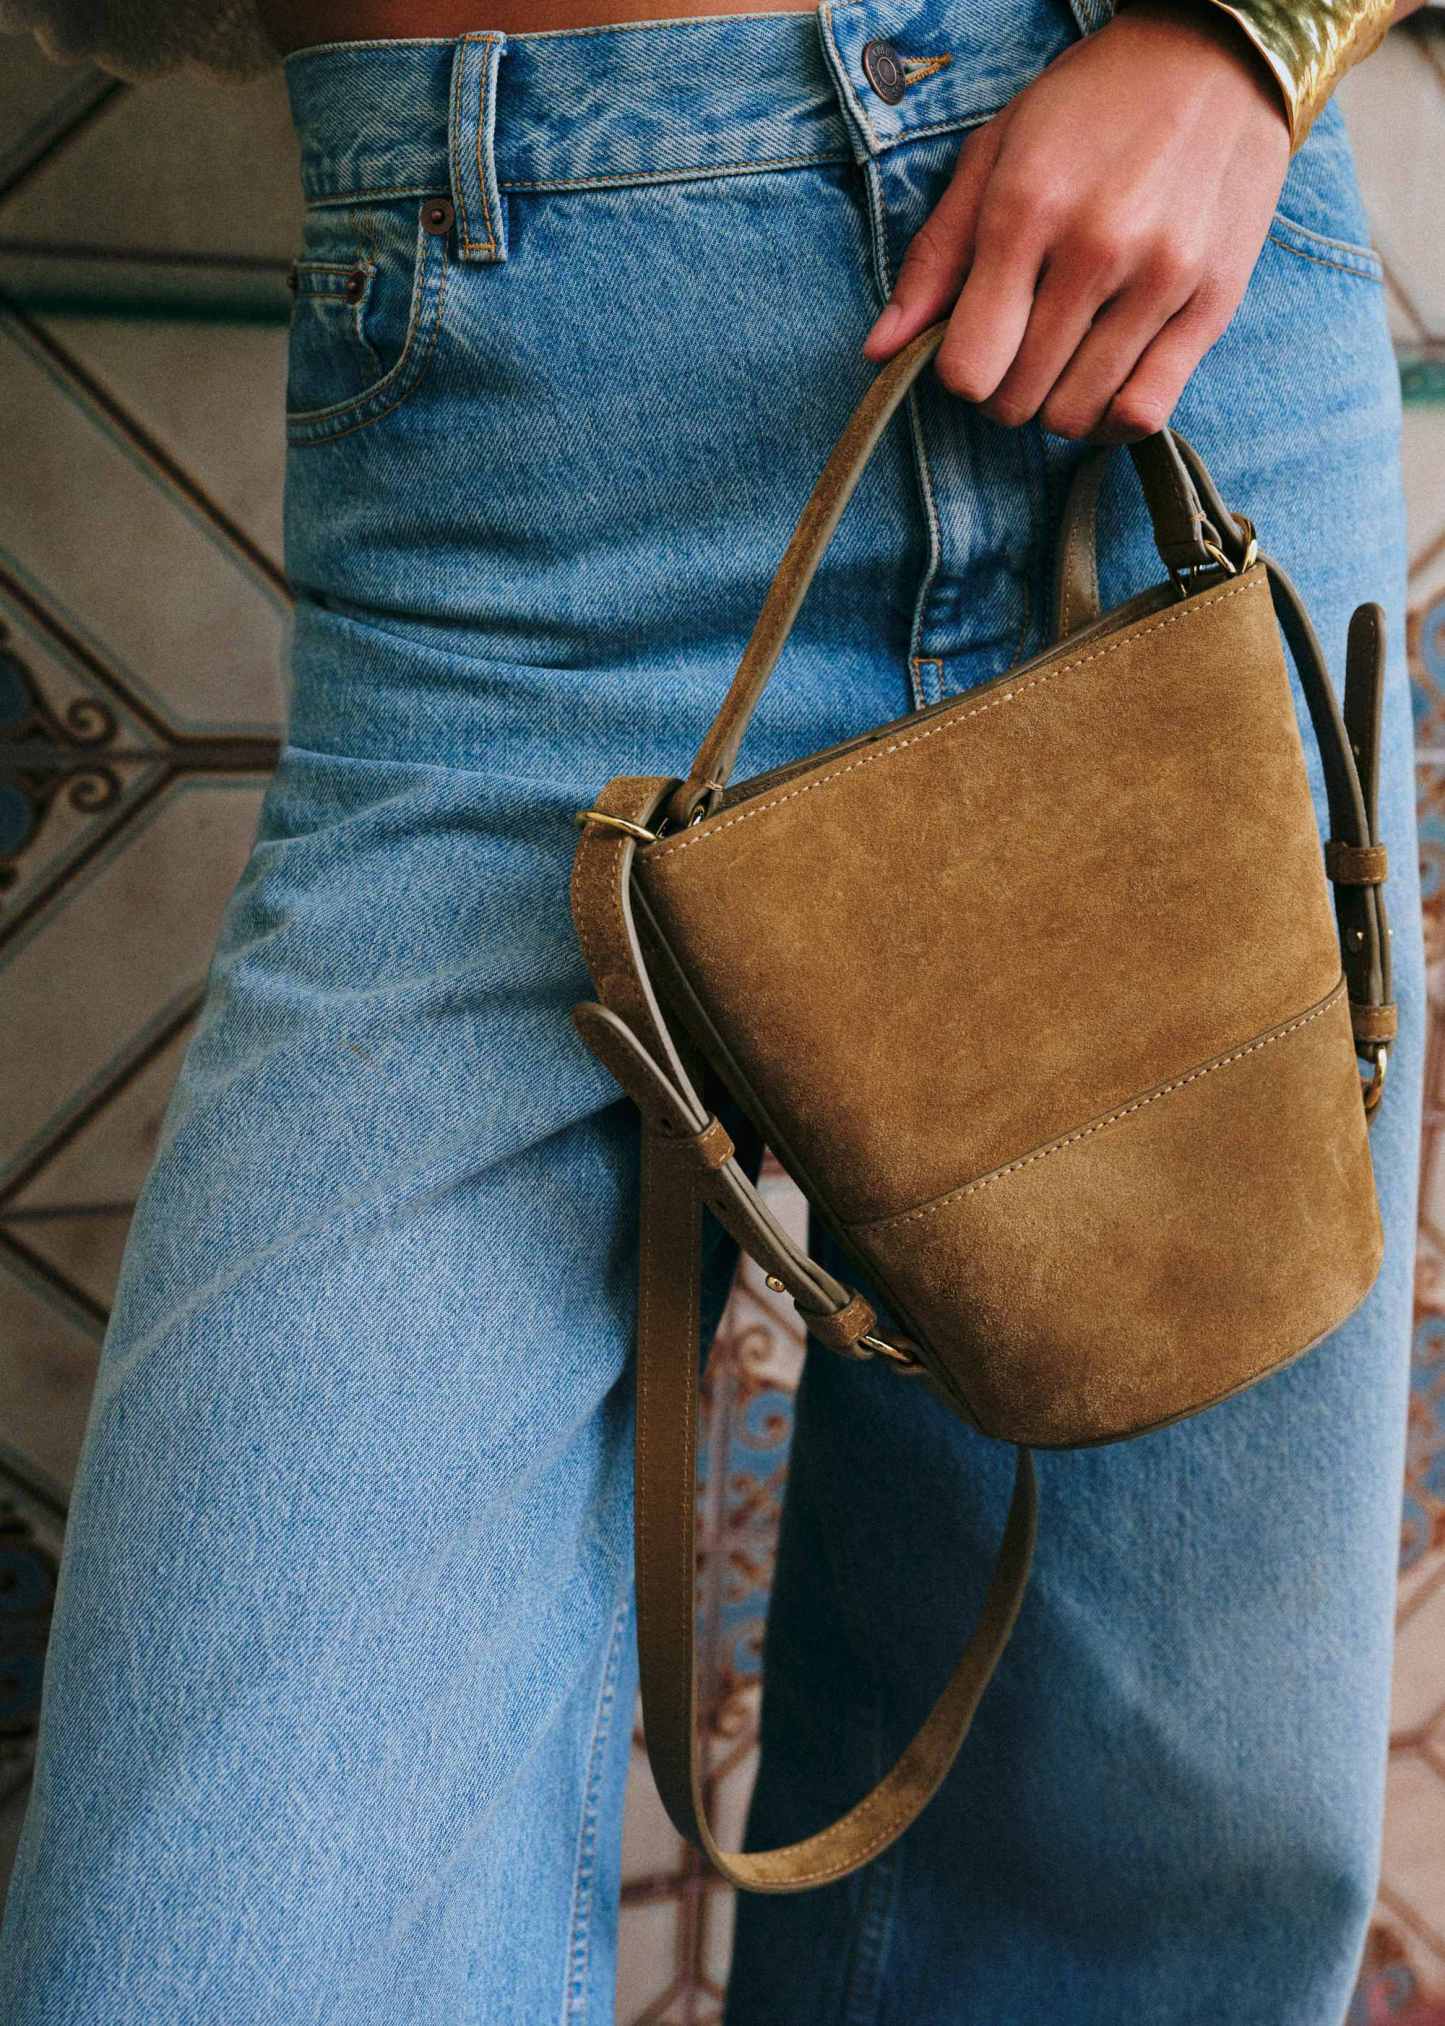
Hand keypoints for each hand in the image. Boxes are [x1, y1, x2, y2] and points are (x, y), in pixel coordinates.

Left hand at [862, 0, 1291, 441]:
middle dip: (1004, 391)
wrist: (1214, 59)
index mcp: (1029, 209)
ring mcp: (1162, 280)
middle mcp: (1097, 250)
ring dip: (1056, 406)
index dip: (960, 372)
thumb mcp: (994, 156)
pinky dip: (1112, 419)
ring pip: (1077, 414)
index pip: (969, 367)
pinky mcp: (1213, 304)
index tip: (974, 343)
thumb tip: (878, 350)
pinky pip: (1145, 411)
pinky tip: (1104, 387)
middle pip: (1018, 398)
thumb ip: (935, 256)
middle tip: (1020, 348)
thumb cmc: (1088, 108)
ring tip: (1062, 361)